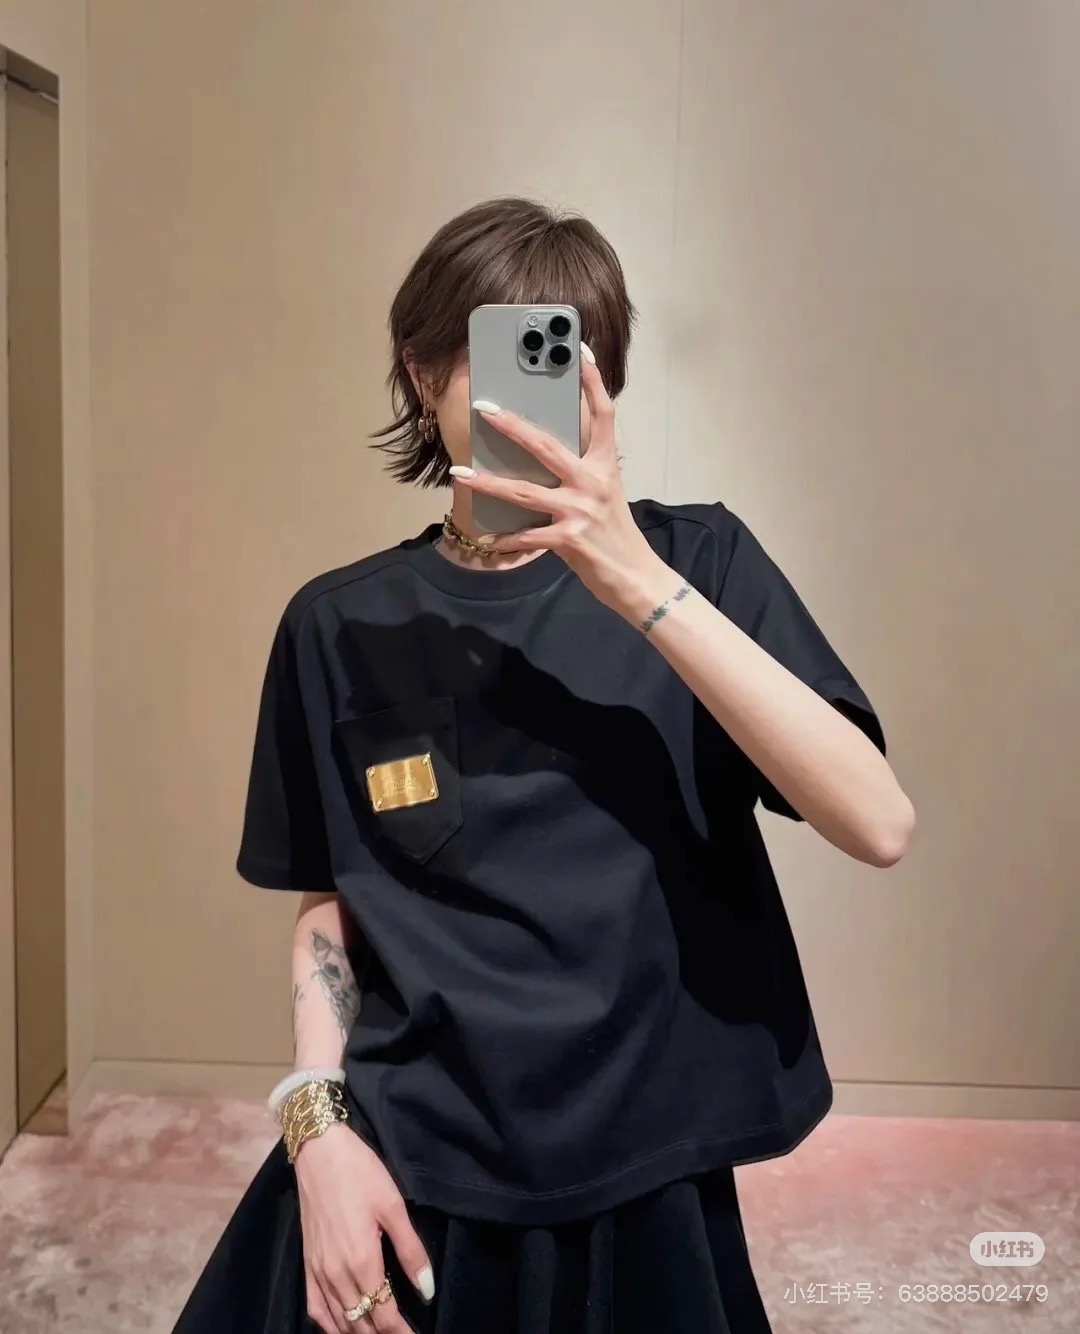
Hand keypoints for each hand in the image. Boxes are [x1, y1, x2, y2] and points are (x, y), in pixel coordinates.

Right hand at [294, 1122, 433, 1332]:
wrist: (319, 1151)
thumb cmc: (360, 1173)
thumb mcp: (393, 1207)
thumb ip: (411, 1251)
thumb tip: (427, 1290)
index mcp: (362, 1261)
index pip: (384, 1314)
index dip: (401, 1332)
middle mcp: (337, 1274)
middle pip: (361, 1323)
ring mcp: (318, 1271)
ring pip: (338, 1321)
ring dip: (358, 1333)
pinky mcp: (307, 1262)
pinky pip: (315, 1307)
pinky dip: (329, 1325)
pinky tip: (340, 1328)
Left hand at [450, 345, 663, 610]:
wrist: (636, 577)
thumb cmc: (614, 533)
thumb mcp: (604, 493)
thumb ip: (579, 471)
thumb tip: (539, 453)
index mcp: (605, 465)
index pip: (603, 414)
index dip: (592, 380)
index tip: (578, 349)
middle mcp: (594, 482)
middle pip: (548, 445)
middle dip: (512, 426)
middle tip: (484, 408)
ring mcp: (581, 510)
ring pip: (525, 491)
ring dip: (488, 482)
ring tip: (460, 473)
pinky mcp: (570, 540)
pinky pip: (528, 536)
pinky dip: (505, 539)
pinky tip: (486, 540)